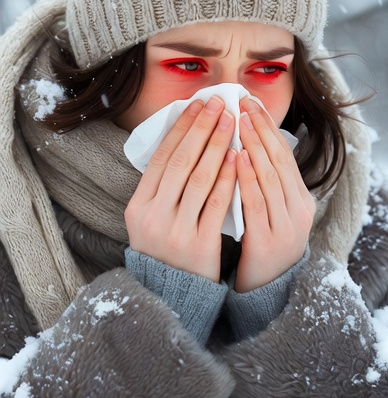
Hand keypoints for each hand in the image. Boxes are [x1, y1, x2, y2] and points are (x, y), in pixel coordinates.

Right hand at [125, 95, 236, 280]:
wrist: (173, 294)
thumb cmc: (168, 248)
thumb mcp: (152, 218)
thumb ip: (163, 187)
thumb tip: (184, 137)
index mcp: (138, 206)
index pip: (161, 157)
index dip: (181, 128)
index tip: (197, 104)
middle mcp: (153, 216)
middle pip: (180, 162)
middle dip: (202, 128)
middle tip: (219, 103)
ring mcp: (175, 230)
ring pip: (199, 179)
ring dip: (218, 146)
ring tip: (232, 123)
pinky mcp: (199, 244)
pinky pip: (216, 204)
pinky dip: (227, 178)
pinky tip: (238, 157)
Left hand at [234, 98, 315, 292]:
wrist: (267, 291)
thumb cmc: (263, 245)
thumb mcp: (272, 212)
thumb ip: (265, 183)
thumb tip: (248, 143)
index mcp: (301, 200)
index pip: (285, 156)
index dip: (268, 127)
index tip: (251, 103)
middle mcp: (299, 210)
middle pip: (279, 162)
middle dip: (260, 129)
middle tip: (243, 103)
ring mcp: (287, 226)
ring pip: (270, 178)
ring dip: (254, 147)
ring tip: (238, 122)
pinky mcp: (269, 241)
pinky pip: (257, 203)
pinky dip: (247, 178)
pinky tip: (236, 159)